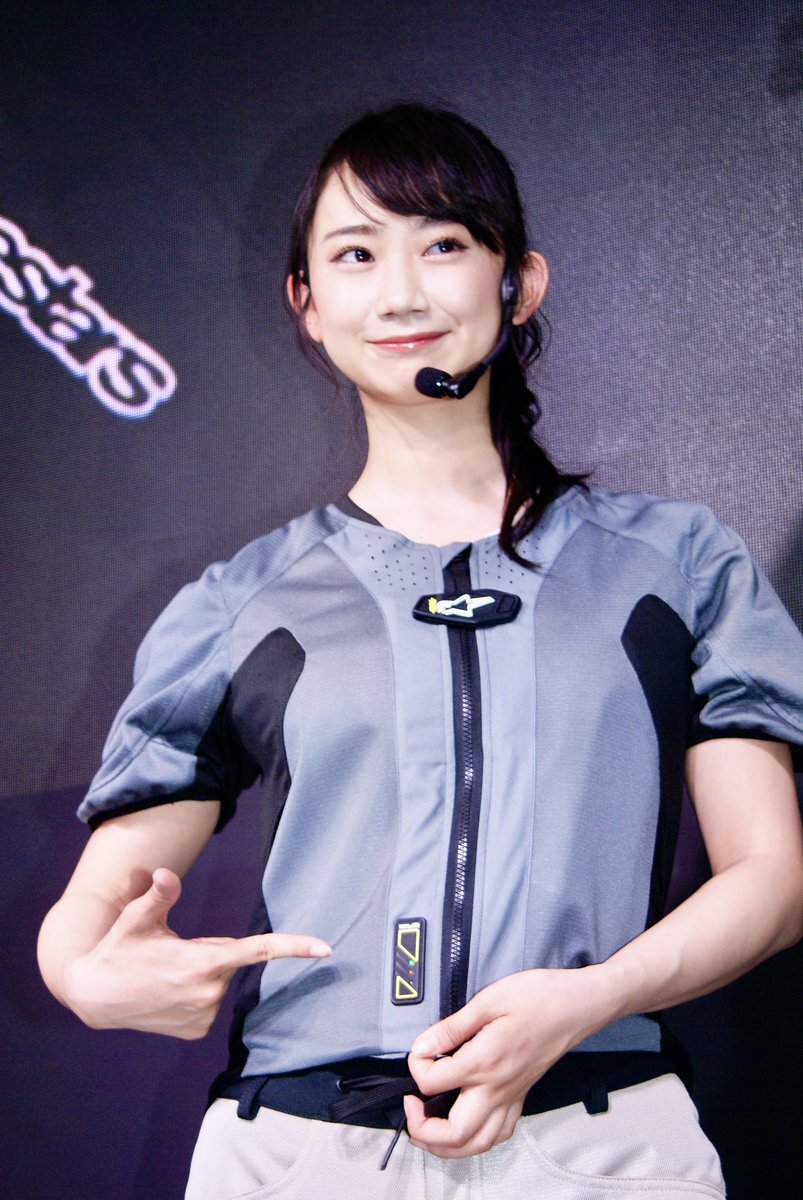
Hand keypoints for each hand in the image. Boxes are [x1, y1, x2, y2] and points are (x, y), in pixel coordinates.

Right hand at [63, 867, 331, 1038]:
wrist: (95, 996)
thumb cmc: (119, 949)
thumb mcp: (137, 917)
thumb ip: (159, 894)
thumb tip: (164, 873)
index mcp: (203, 960)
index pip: (259, 950)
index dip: (294, 947)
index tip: (326, 948)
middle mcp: (209, 991)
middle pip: (230, 960)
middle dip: (210, 952)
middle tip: (173, 952)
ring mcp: (203, 1016)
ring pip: (218, 982)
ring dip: (201, 974)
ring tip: (164, 974)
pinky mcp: (196, 1031)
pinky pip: (208, 1003)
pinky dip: (194, 995)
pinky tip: (166, 994)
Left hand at [405, 967, 606, 1157]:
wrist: (578, 1005)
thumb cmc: (540, 997)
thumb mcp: (488, 1000)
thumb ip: (452, 1027)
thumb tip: (423, 1045)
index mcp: (483, 1061)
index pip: (432, 1082)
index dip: (415, 1066)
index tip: (418, 1051)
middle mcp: (497, 1088)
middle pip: (453, 1135)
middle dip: (422, 1132)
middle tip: (412, 1109)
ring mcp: (511, 1097)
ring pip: (477, 1145)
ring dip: (447, 1146)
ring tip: (430, 1126)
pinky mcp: (521, 1097)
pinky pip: (499, 1135)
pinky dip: (477, 1140)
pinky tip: (467, 1124)